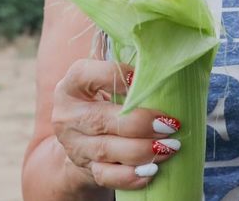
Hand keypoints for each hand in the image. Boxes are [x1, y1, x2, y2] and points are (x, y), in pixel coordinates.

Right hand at [51, 59, 183, 190]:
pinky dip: (131, 176)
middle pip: (102, 119)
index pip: (87, 75)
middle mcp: (68, 115)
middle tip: (170, 124)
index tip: (141, 79)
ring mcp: (74, 144)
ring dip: (143, 150)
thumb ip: (128, 72)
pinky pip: (107, 176)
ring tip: (171, 146)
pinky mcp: (85, 168)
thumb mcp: (108, 82)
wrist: (84, 137)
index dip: (115, 75)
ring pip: (107, 150)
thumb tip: (167, 63)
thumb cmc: (106, 99)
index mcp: (72, 85)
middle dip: (140, 123)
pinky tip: (151, 170)